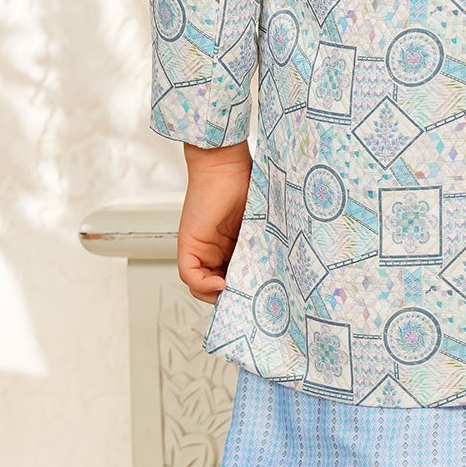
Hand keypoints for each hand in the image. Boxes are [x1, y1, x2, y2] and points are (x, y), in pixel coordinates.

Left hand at [177, 141, 251, 301]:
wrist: (225, 163)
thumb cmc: (246, 183)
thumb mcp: (261, 223)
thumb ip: (264, 247)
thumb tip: (276, 277)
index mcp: (234, 246)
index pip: (237, 278)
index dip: (247, 291)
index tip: (263, 297)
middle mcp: (216, 250)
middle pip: (219, 287)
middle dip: (235, 297)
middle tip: (252, 303)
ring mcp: (201, 248)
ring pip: (203, 285)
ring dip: (219, 294)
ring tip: (238, 293)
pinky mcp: (189, 243)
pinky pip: (190, 274)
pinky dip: (203, 285)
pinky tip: (221, 284)